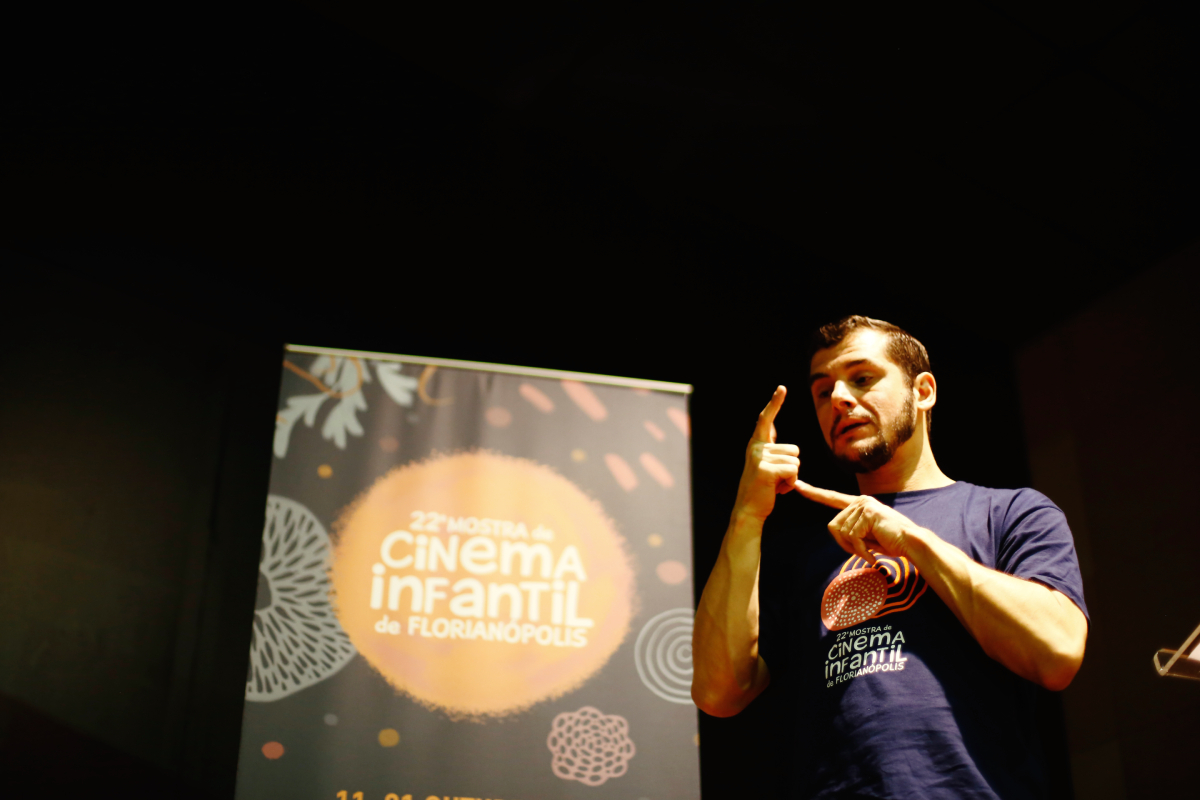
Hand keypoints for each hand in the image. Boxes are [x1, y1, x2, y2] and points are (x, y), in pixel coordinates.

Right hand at [733, 386, 801, 521]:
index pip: (766, 419)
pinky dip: (790, 484)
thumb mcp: (766, 466)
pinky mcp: (766, 470)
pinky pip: (793, 472)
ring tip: (774, 484)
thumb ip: (773, 452)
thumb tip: (782, 440)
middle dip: (791, 467)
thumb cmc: (762, 489)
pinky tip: (776, 490)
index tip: (782, 388)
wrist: (749, 510)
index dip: (775, 403)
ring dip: (791, 476)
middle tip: (774, 479)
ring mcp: (759, 458)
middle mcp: (756, 448)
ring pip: (796, 461)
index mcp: (756, 445)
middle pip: (795, 450)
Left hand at [794, 482, 924, 563]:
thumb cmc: (890, 541)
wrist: (911, 544)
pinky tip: (873, 555)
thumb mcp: (865, 535)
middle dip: (845, 544)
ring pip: (842, 532)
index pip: (832, 497)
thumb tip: (835, 530)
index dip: (813, 493)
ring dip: (854, 548)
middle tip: (863, 553)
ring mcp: (864, 505)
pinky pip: (853, 537)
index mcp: (858, 504)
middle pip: (833, 525)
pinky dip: (861, 551)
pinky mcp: (868, 513)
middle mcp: (860, 500)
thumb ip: (850, 529)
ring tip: (870, 552)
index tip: (797, 485)